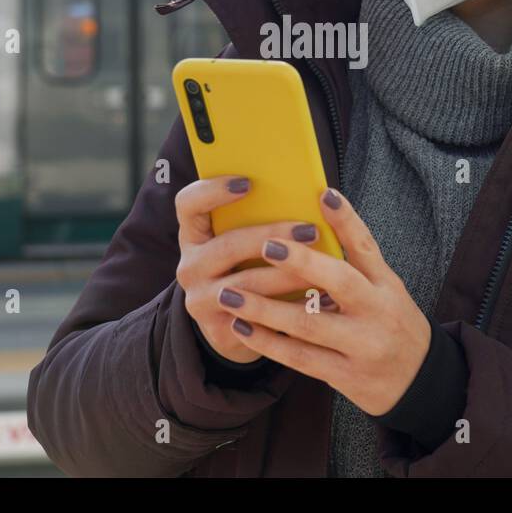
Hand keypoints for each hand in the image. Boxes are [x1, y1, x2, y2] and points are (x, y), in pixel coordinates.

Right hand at [176, 175, 326, 364]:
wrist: (237, 327)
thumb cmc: (248, 269)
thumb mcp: (244, 243)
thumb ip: (260, 220)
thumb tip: (311, 196)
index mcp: (194, 235)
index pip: (188, 203)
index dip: (213, 190)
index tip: (248, 183)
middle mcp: (190, 265)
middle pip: (227, 245)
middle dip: (272, 235)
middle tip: (310, 230)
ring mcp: (199, 299)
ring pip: (247, 284)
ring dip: (288, 275)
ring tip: (323, 268)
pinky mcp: (219, 329)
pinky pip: (257, 317)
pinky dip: (290, 307)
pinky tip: (319, 300)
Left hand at [215, 187, 431, 415]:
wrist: (420, 381)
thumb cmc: (392, 323)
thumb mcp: (386, 288)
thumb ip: (355, 262)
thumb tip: (312, 222)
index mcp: (386, 284)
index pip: (366, 246)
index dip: (347, 219)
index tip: (324, 194)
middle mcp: (377, 311)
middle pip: (339, 281)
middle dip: (301, 262)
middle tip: (265, 245)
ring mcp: (362, 346)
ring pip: (308, 324)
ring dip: (264, 309)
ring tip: (230, 294)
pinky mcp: (345, 375)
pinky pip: (299, 358)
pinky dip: (267, 342)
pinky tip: (241, 327)